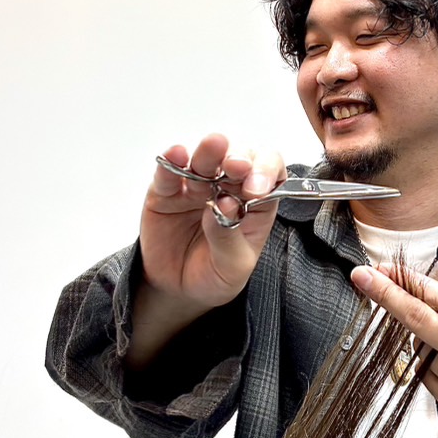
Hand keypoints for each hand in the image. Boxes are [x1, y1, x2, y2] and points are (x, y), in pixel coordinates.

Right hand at [142, 133, 286, 312]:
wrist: (176, 289)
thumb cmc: (213, 275)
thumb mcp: (232, 267)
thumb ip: (230, 237)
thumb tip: (225, 204)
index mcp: (256, 203)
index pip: (270, 174)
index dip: (267, 172)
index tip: (257, 189)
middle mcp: (228, 187)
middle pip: (239, 158)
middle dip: (240, 157)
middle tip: (237, 166)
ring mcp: (197, 186)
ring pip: (205, 159)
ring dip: (210, 152)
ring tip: (213, 147)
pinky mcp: (167, 191)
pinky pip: (169, 172)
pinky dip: (172, 160)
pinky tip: (176, 155)